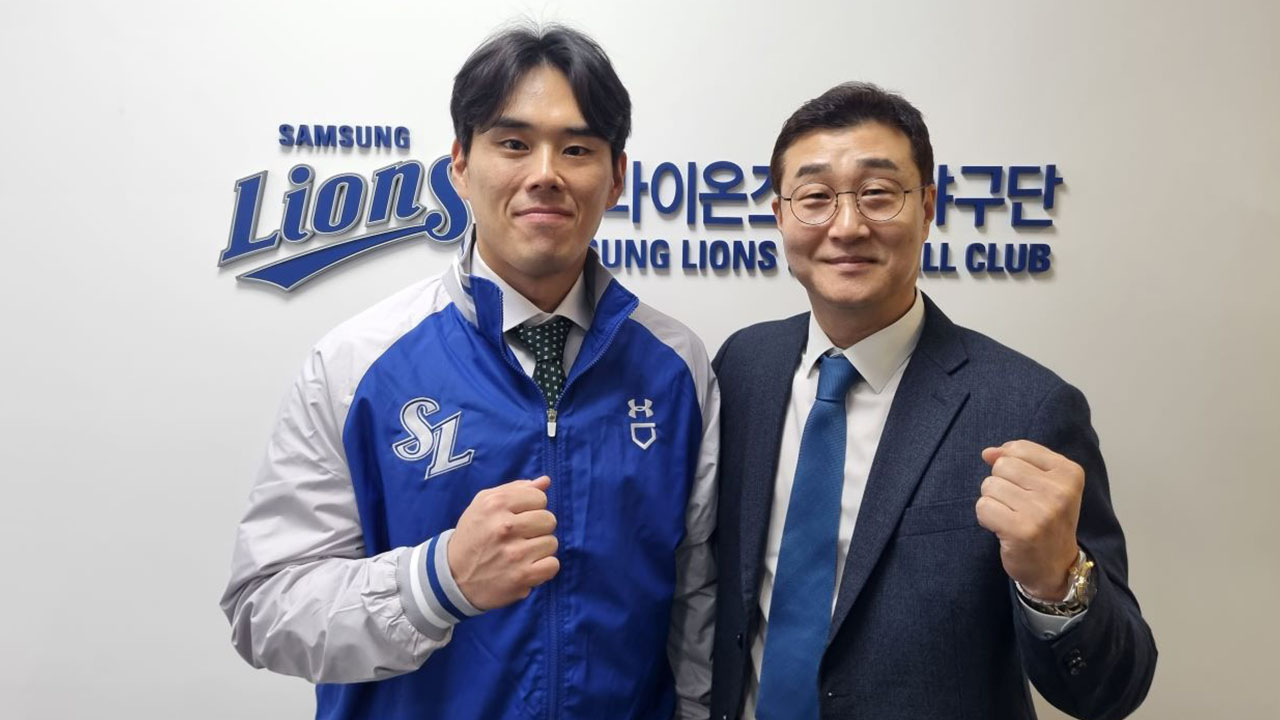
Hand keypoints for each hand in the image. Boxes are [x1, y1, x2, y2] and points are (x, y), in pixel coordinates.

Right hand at [447, 476, 559, 610]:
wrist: (453, 576)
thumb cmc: (473, 535)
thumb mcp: (484, 504)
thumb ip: (516, 489)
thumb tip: (545, 481)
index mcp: (496, 503)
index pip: (540, 498)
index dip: (532, 508)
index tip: (519, 518)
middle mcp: (505, 526)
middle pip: (549, 520)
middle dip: (538, 528)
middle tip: (520, 537)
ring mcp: (514, 553)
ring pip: (552, 542)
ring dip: (540, 549)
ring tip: (522, 552)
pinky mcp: (521, 576)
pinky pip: (553, 565)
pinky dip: (544, 568)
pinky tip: (528, 567)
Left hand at [976, 440, 1082, 599]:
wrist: (1055, 567)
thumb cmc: (1045, 519)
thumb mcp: (1043, 484)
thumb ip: (1017, 460)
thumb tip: (988, 452)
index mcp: (1069, 473)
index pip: (1019, 448)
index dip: (1011, 466)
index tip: (1026, 487)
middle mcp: (1060, 490)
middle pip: (1002, 466)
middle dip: (1001, 484)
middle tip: (1018, 506)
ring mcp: (1042, 511)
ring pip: (989, 485)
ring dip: (993, 502)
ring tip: (1012, 517)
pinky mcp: (1021, 530)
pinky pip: (983, 507)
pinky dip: (986, 517)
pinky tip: (1003, 529)